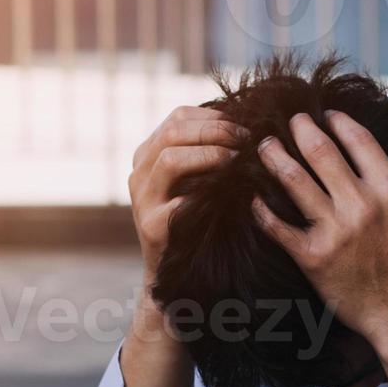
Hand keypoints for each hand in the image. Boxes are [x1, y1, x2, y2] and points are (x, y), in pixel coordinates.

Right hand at [127, 105, 244, 290]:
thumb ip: (206, 150)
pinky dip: (207, 192)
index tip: (244, 126)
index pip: (178, 117)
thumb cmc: (196, 216)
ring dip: (211, 155)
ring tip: (237, 162)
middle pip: (173, 132)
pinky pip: (179, 200)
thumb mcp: (196, 177)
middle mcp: (139, 172)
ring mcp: (141, 199)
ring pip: (170, 159)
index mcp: (147, 153)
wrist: (175, 270)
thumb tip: (248, 121)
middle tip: (247, 141)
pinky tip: (230, 192)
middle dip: (216, 131)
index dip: (214, 117)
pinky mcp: (151, 226)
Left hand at [248, 111, 387, 348]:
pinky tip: (252, 196)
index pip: (358, 140)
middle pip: (320, 152)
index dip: (338, 121)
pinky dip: (261, 209)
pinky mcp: (313, 257)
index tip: (325, 113)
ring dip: (274, 157)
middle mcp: (361, 205)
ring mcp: (335, 231)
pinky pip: (278, 226)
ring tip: (263, 145)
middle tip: (288, 119)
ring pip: (294, 181)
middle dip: (300, 128)